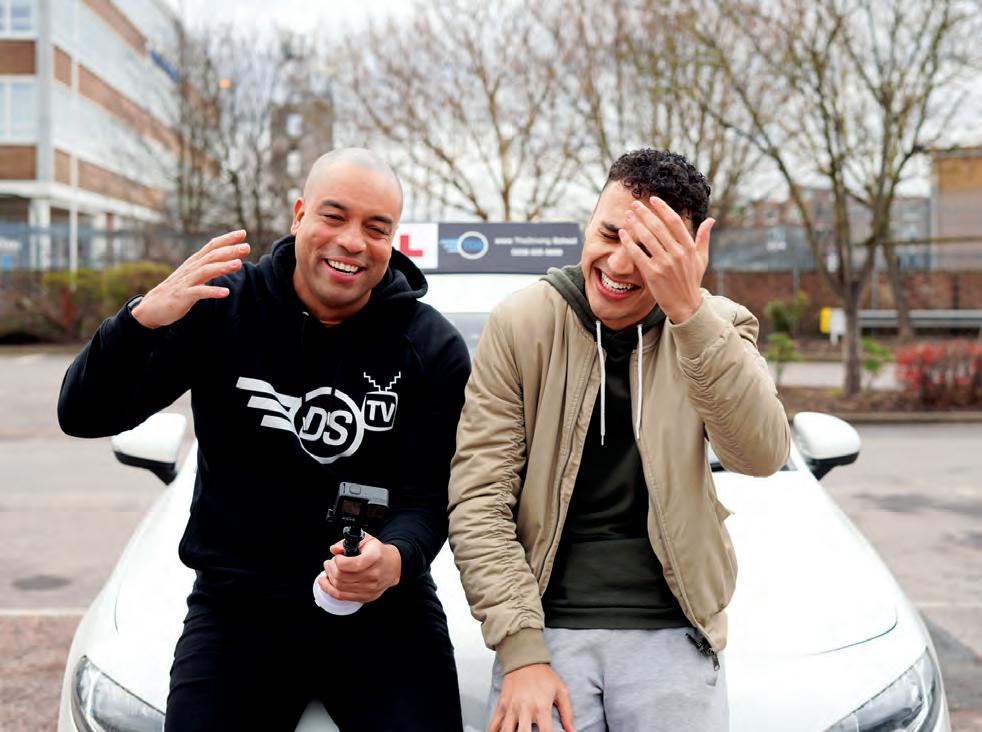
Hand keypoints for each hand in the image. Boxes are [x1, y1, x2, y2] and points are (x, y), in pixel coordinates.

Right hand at [130, 230, 250, 328]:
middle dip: (229, 251)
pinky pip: (199, 292)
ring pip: (206, 271)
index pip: (212, 246)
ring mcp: (186, 282)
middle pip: (211, 256)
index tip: (243, 233)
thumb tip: (232, 261)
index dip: (226, 239)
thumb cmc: (178, 290)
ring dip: (222, 267)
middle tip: (247, 247)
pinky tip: (226, 292)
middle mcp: (191, 269)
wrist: (153, 307)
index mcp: (194, 263)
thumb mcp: (194, 276)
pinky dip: (212, 291)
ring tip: (239, 264)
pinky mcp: (183, 296)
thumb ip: (210, 267)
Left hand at [319, 532, 400, 603]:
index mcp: (375, 558)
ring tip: (328, 571)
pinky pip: (343, 597)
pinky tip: (326, 583)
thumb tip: (333, 549)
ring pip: (340, 587)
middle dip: (330, 568)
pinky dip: (330, 590)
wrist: (393, 565)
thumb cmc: (378, 552)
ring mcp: (371, 588)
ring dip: (329, 578)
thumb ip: (347, 542)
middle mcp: (374, 575)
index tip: (337, 557)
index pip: (352, 564)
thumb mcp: (366, 540)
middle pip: (343, 577)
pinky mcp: (366, 597)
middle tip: (329, 563)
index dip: (338, 561)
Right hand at [488, 663, 574, 731]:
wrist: (524, 658)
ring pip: (506, 731)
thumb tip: (572, 730)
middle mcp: (525, 709)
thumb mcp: (561, 691)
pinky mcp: (502, 705)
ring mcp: (511, 708)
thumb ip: (567, 713)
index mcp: (541, 707)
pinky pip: (494, 724)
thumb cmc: (543, 675)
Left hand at [620, 197, 714, 324]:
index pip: (675, 222)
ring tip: (628, 215)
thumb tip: (711, 219)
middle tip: (635, 204)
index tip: (653, 199)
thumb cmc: (692, 281)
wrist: (686, 306)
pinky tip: (623, 234)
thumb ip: (704, 238)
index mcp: (689, 248)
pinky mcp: (653, 274)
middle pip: (659, 227)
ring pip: (648, 239)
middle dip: (645, 213)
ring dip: (636, 224)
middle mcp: (678, 254)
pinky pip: (638, 254)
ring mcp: (665, 264)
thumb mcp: (702, 259)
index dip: (663, 208)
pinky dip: (629, 243)